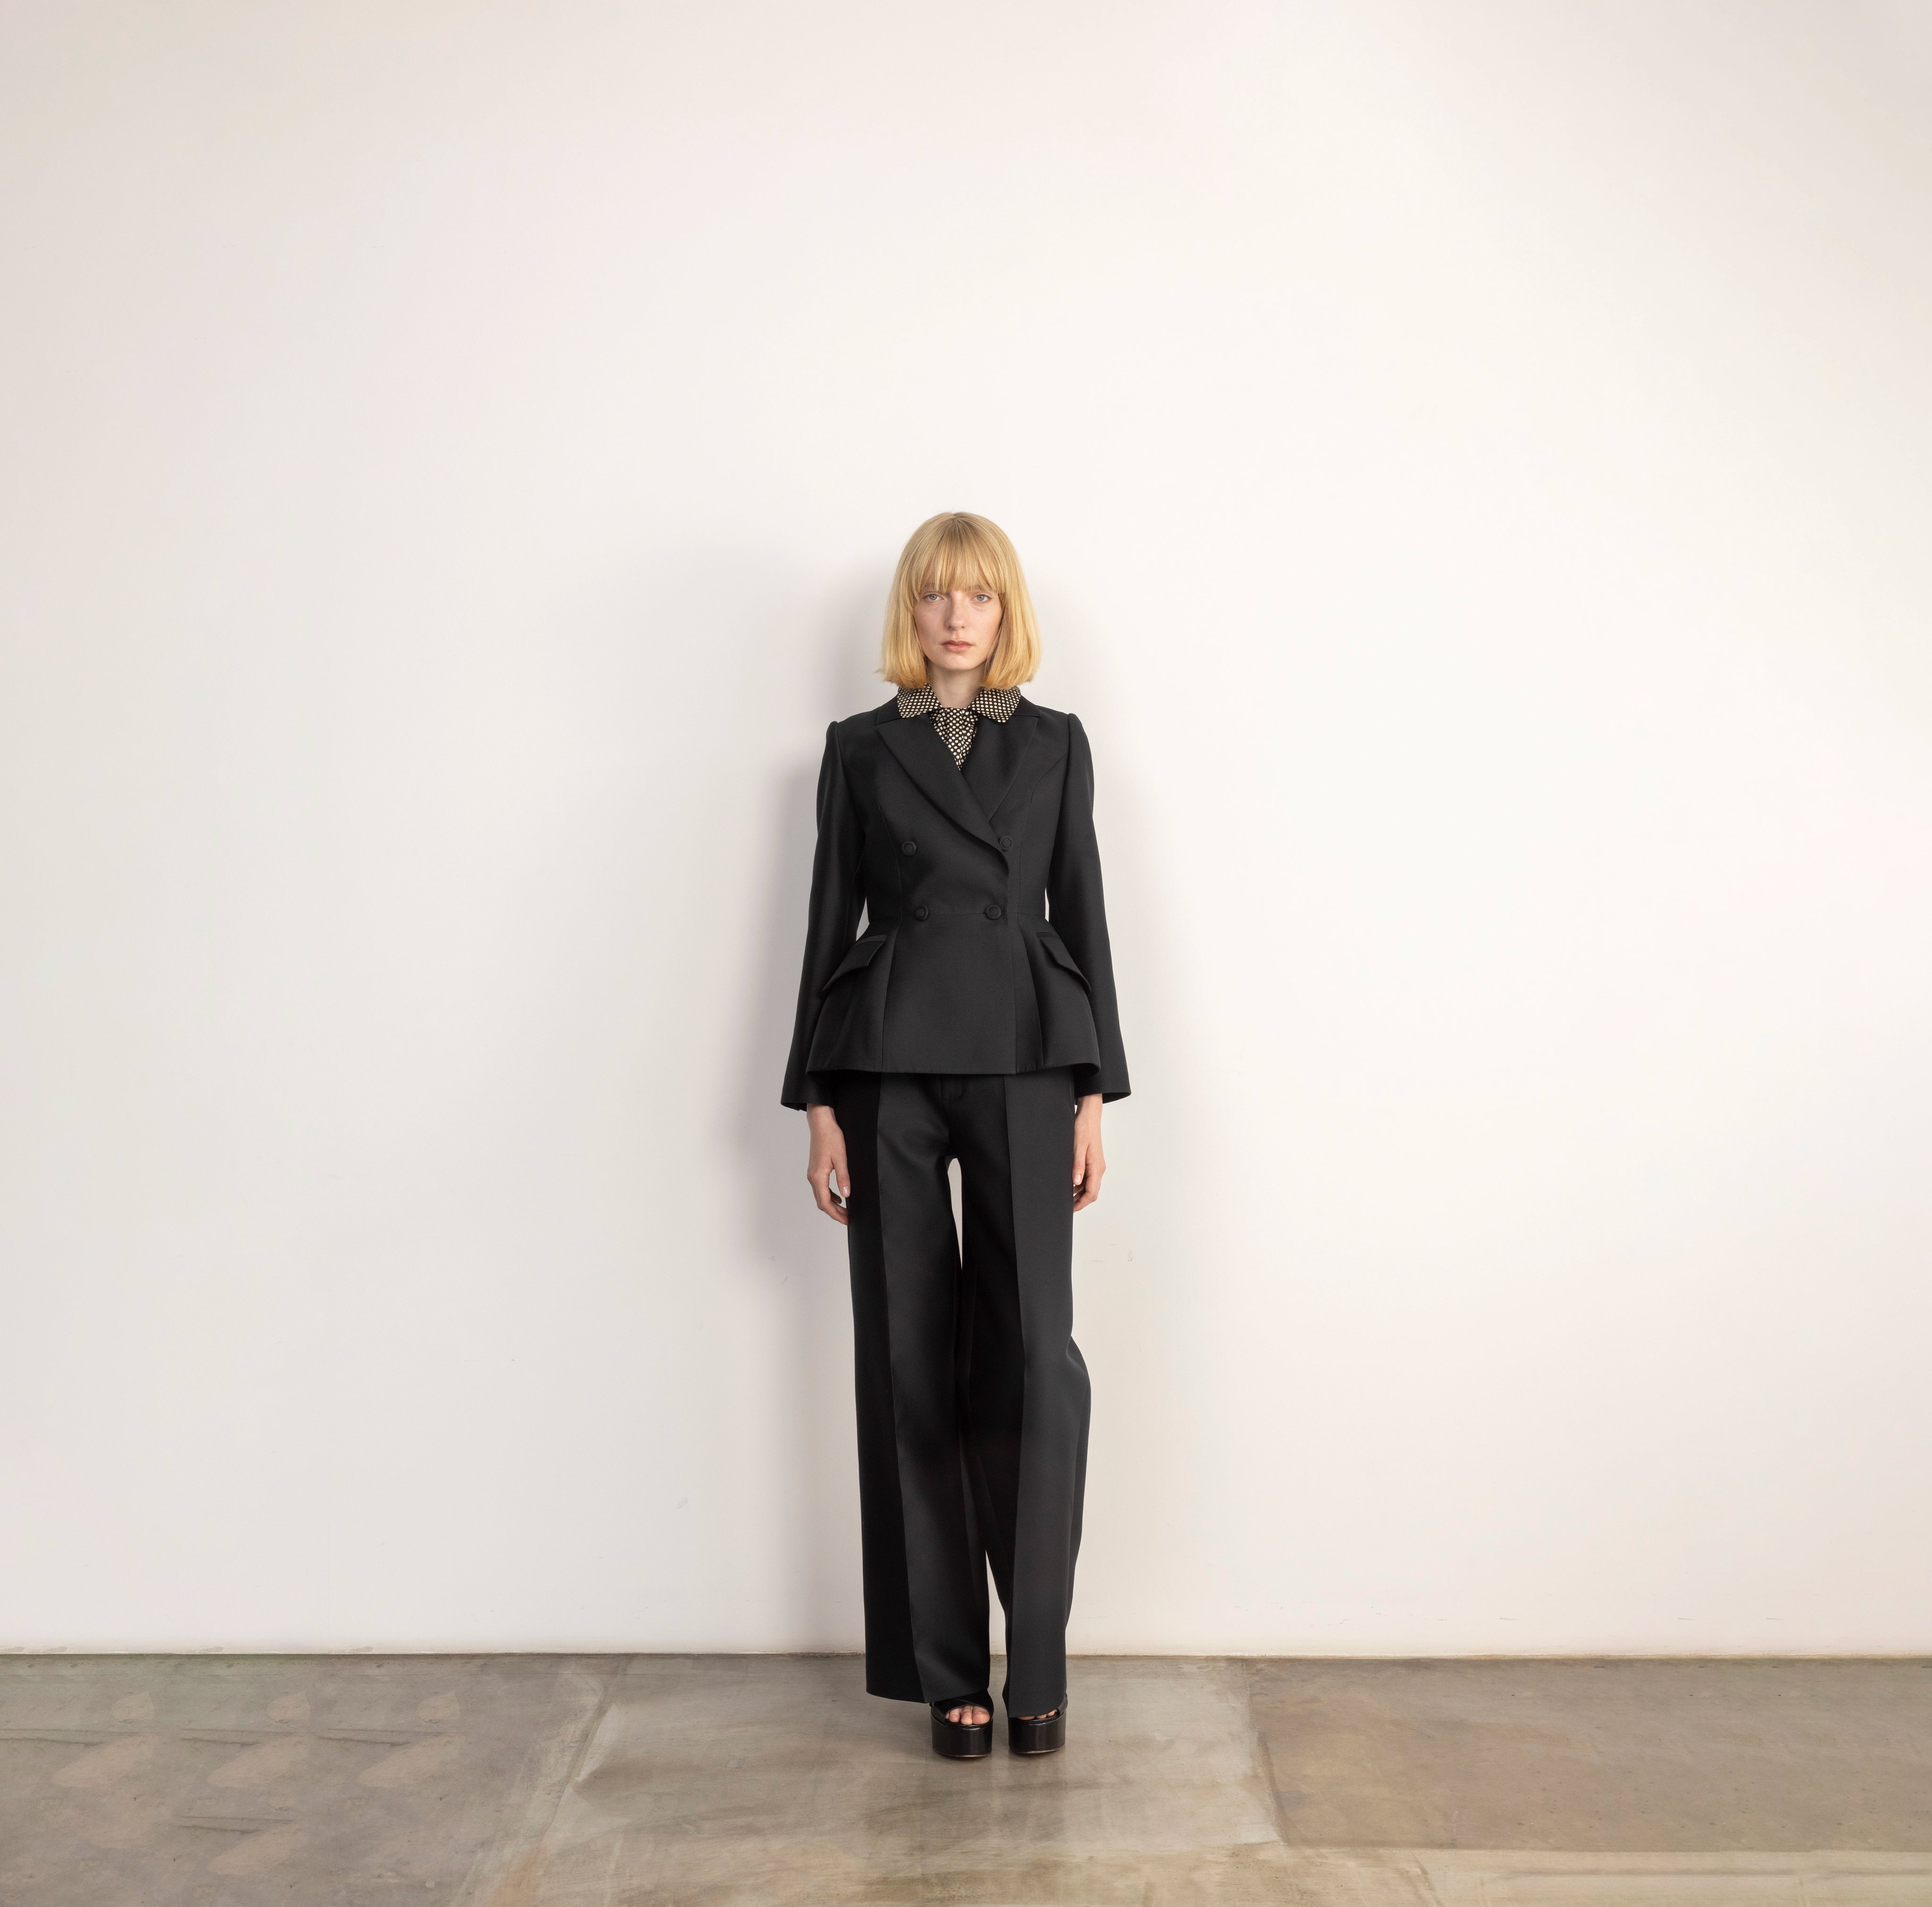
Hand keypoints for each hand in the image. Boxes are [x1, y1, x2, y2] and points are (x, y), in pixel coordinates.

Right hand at [806, 1104, 849, 1224]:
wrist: (821, 1124)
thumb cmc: (831, 1137)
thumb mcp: (841, 1158)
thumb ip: (843, 1177)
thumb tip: (846, 1195)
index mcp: (818, 1176)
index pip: (825, 1202)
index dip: (835, 1214)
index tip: (846, 1220)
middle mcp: (812, 1177)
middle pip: (821, 1202)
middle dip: (834, 1212)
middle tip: (848, 1218)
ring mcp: (812, 1173)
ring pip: (821, 1195)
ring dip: (832, 1205)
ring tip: (845, 1210)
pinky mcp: (815, 1169)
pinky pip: (821, 1188)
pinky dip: (829, 1195)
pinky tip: (839, 1196)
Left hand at [1072, 1093, 1104, 1210]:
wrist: (1089, 1117)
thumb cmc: (1083, 1129)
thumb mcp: (1077, 1148)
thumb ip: (1077, 1166)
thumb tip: (1076, 1183)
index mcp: (1096, 1167)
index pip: (1091, 1192)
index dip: (1082, 1203)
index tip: (1071, 1209)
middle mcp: (1099, 1168)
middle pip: (1092, 1192)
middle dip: (1081, 1202)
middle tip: (1068, 1207)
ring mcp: (1097, 1166)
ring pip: (1091, 1186)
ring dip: (1080, 1194)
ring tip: (1067, 1199)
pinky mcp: (1093, 1162)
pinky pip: (1089, 1178)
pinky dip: (1081, 1185)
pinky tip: (1071, 1186)